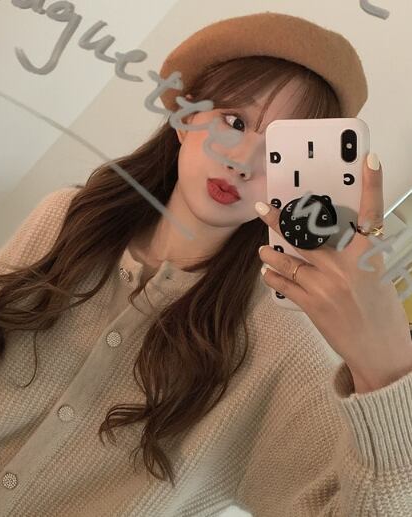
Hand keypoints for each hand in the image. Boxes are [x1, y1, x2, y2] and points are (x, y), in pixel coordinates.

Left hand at [255, 153, 411, 391]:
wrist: (382, 354)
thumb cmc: (381, 314)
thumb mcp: (375, 278)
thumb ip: (354, 257)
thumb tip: (325, 243)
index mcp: (368, 257)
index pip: (371, 214)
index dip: (372, 186)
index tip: (369, 160)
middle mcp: (345, 267)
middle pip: (307, 235)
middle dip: (280, 221)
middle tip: (263, 208)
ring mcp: (325, 286)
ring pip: (287, 260)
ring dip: (271, 253)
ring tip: (263, 249)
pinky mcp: (311, 305)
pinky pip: (283, 284)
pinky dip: (272, 277)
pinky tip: (268, 273)